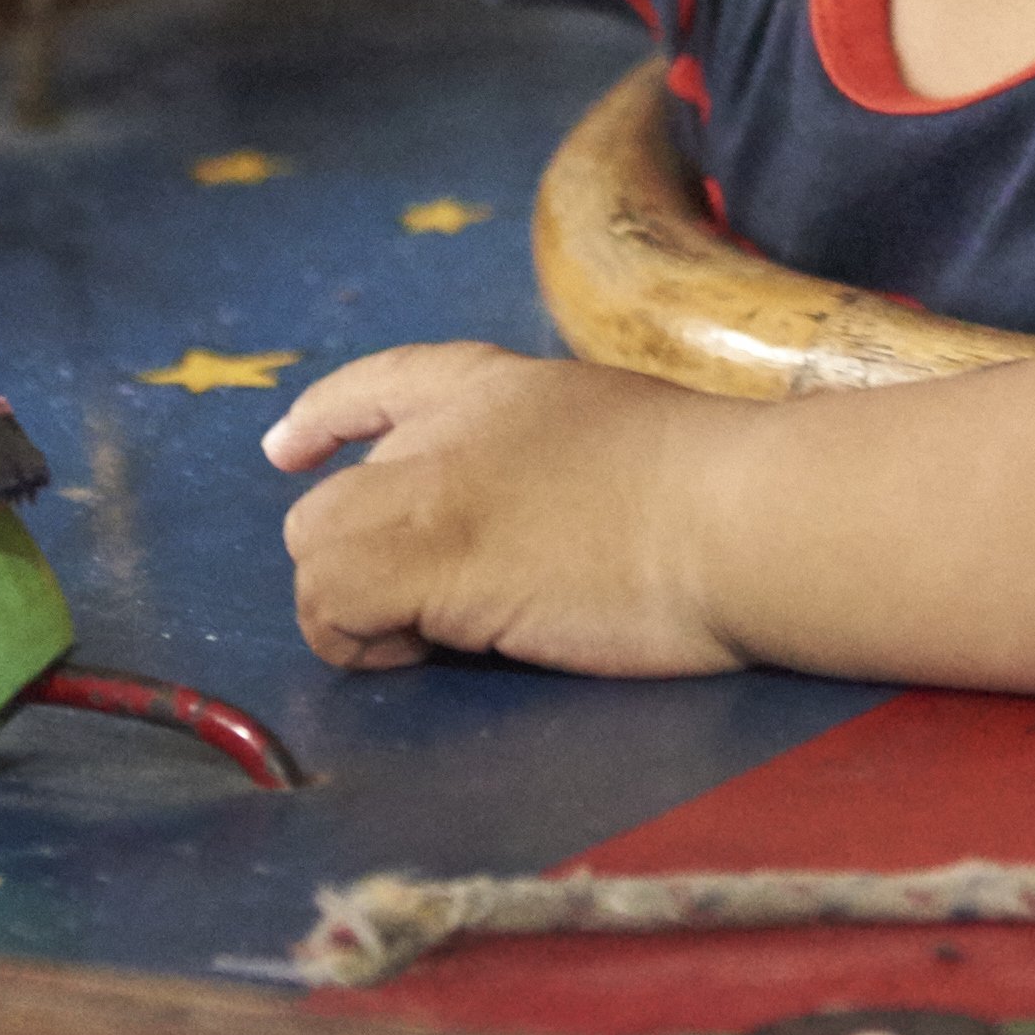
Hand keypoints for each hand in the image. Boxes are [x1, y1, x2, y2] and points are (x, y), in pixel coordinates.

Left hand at [262, 342, 741, 676]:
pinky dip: (362, 643)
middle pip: (326, 502)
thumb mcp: (612, 433)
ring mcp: (435, 491)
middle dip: (355, 565)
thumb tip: (533, 519)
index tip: (289, 452)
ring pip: (312, 552)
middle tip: (426, 617)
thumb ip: (546, 459)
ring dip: (353, 612)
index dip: (324, 420)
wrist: (745, 513)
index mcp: (497, 387)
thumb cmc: (721, 489)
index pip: (379, 382)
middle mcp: (447, 429)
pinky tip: (432, 652)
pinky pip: (334, 607)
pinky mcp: (435, 562)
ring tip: (432, 640)